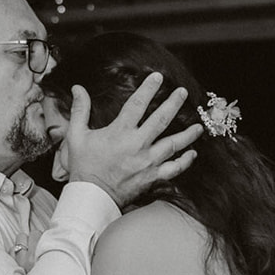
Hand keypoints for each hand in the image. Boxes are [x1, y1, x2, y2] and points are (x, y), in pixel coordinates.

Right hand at [63, 72, 201, 207]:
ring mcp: (148, 162)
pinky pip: (174, 168)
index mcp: (120, 132)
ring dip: (187, 134)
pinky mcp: (152, 177)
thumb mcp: (76, 136)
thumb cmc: (83, 167)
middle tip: (183, 93)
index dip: (148, 88)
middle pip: (161, 119)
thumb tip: (78, 88)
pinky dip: (185, 161)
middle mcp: (137, 145)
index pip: (137, 104)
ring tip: (198, 126)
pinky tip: (192, 153)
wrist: (91, 197)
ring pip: (173, 144)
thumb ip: (80, 110)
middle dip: (174, 104)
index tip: (157, 77)